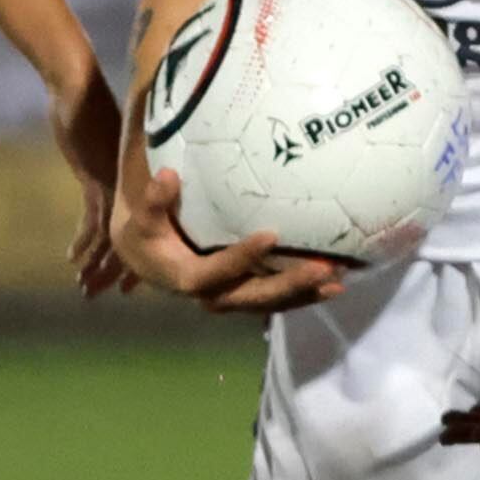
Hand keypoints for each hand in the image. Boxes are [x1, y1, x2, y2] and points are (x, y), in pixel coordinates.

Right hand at [50, 71, 124, 297]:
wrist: (79, 91)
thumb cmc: (89, 113)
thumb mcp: (100, 148)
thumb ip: (105, 168)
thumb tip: (104, 179)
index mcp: (135, 182)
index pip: (144, 228)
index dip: (135, 257)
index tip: (128, 282)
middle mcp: (130, 187)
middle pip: (131, 238)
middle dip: (116, 270)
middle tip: (106, 294)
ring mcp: (115, 183)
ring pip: (112, 236)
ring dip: (98, 265)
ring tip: (86, 288)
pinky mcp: (97, 178)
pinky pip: (94, 220)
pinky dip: (83, 242)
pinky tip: (71, 258)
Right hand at [109, 162, 341, 315]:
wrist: (148, 259)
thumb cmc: (148, 233)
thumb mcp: (142, 218)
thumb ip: (153, 201)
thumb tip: (167, 176)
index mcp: (186, 278)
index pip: (215, 273)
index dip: (241, 258)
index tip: (270, 234)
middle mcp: (212, 295)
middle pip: (253, 296)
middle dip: (289, 285)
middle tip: (323, 267)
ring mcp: (233, 298)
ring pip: (271, 302)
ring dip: (304, 293)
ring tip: (337, 277)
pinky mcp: (247, 294)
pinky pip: (278, 299)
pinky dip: (305, 294)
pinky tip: (336, 283)